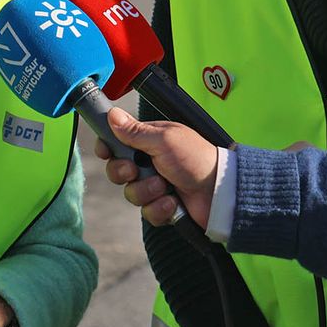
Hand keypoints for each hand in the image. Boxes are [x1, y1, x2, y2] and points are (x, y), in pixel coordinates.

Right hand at [92, 108, 218, 227]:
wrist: (221, 192)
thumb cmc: (196, 159)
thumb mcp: (164, 140)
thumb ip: (135, 131)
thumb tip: (112, 114)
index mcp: (149, 141)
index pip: (117, 142)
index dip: (107, 147)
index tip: (106, 151)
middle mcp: (150, 162)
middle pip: (118, 170)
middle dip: (125, 172)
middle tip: (136, 170)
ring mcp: (156, 185)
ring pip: (131, 193)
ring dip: (147, 191)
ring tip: (166, 187)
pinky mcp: (163, 206)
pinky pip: (147, 212)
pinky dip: (159, 208)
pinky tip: (173, 203)